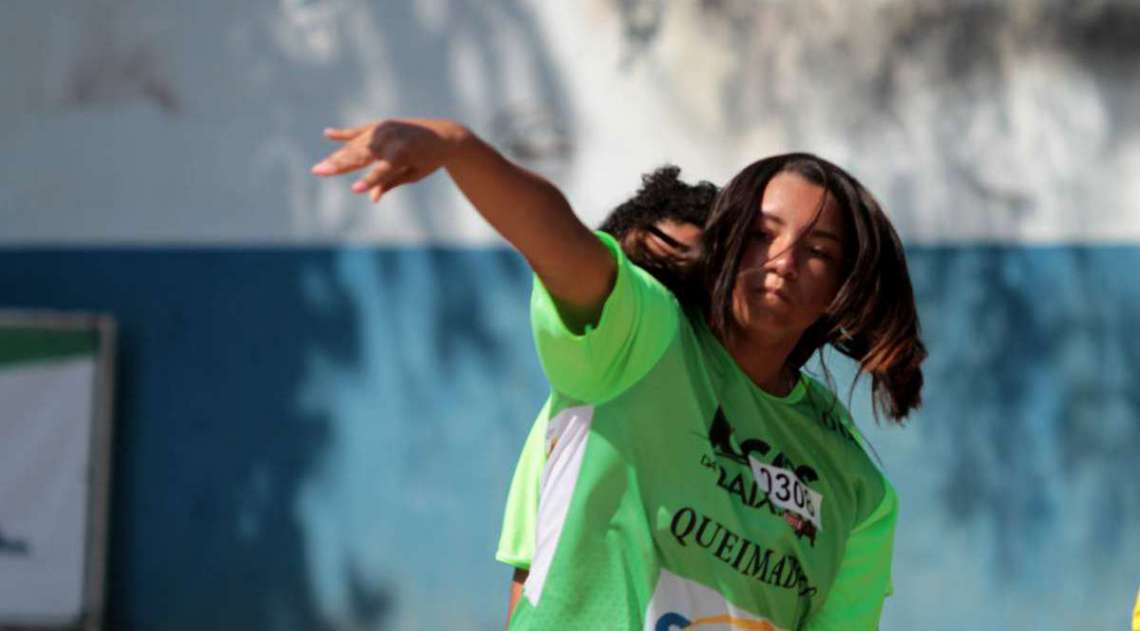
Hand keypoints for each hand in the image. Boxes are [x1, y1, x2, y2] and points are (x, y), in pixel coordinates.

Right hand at [310, 118, 468, 201]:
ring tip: (320, 167)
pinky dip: (344, 133)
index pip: (382, 171)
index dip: (369, 181)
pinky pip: (359, 131)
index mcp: (403, 153)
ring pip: (355, 145)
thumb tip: (372, 198)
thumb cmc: (430, 160)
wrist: (443, 134)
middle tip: (318, 171)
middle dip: (339, 165)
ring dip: (336, 156)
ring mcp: (384, 129)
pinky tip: (328, 133)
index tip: (355, 190)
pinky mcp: (381, 125)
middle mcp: (391, 139)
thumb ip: (391, 182)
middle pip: (360, 155)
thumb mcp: (414, 174)